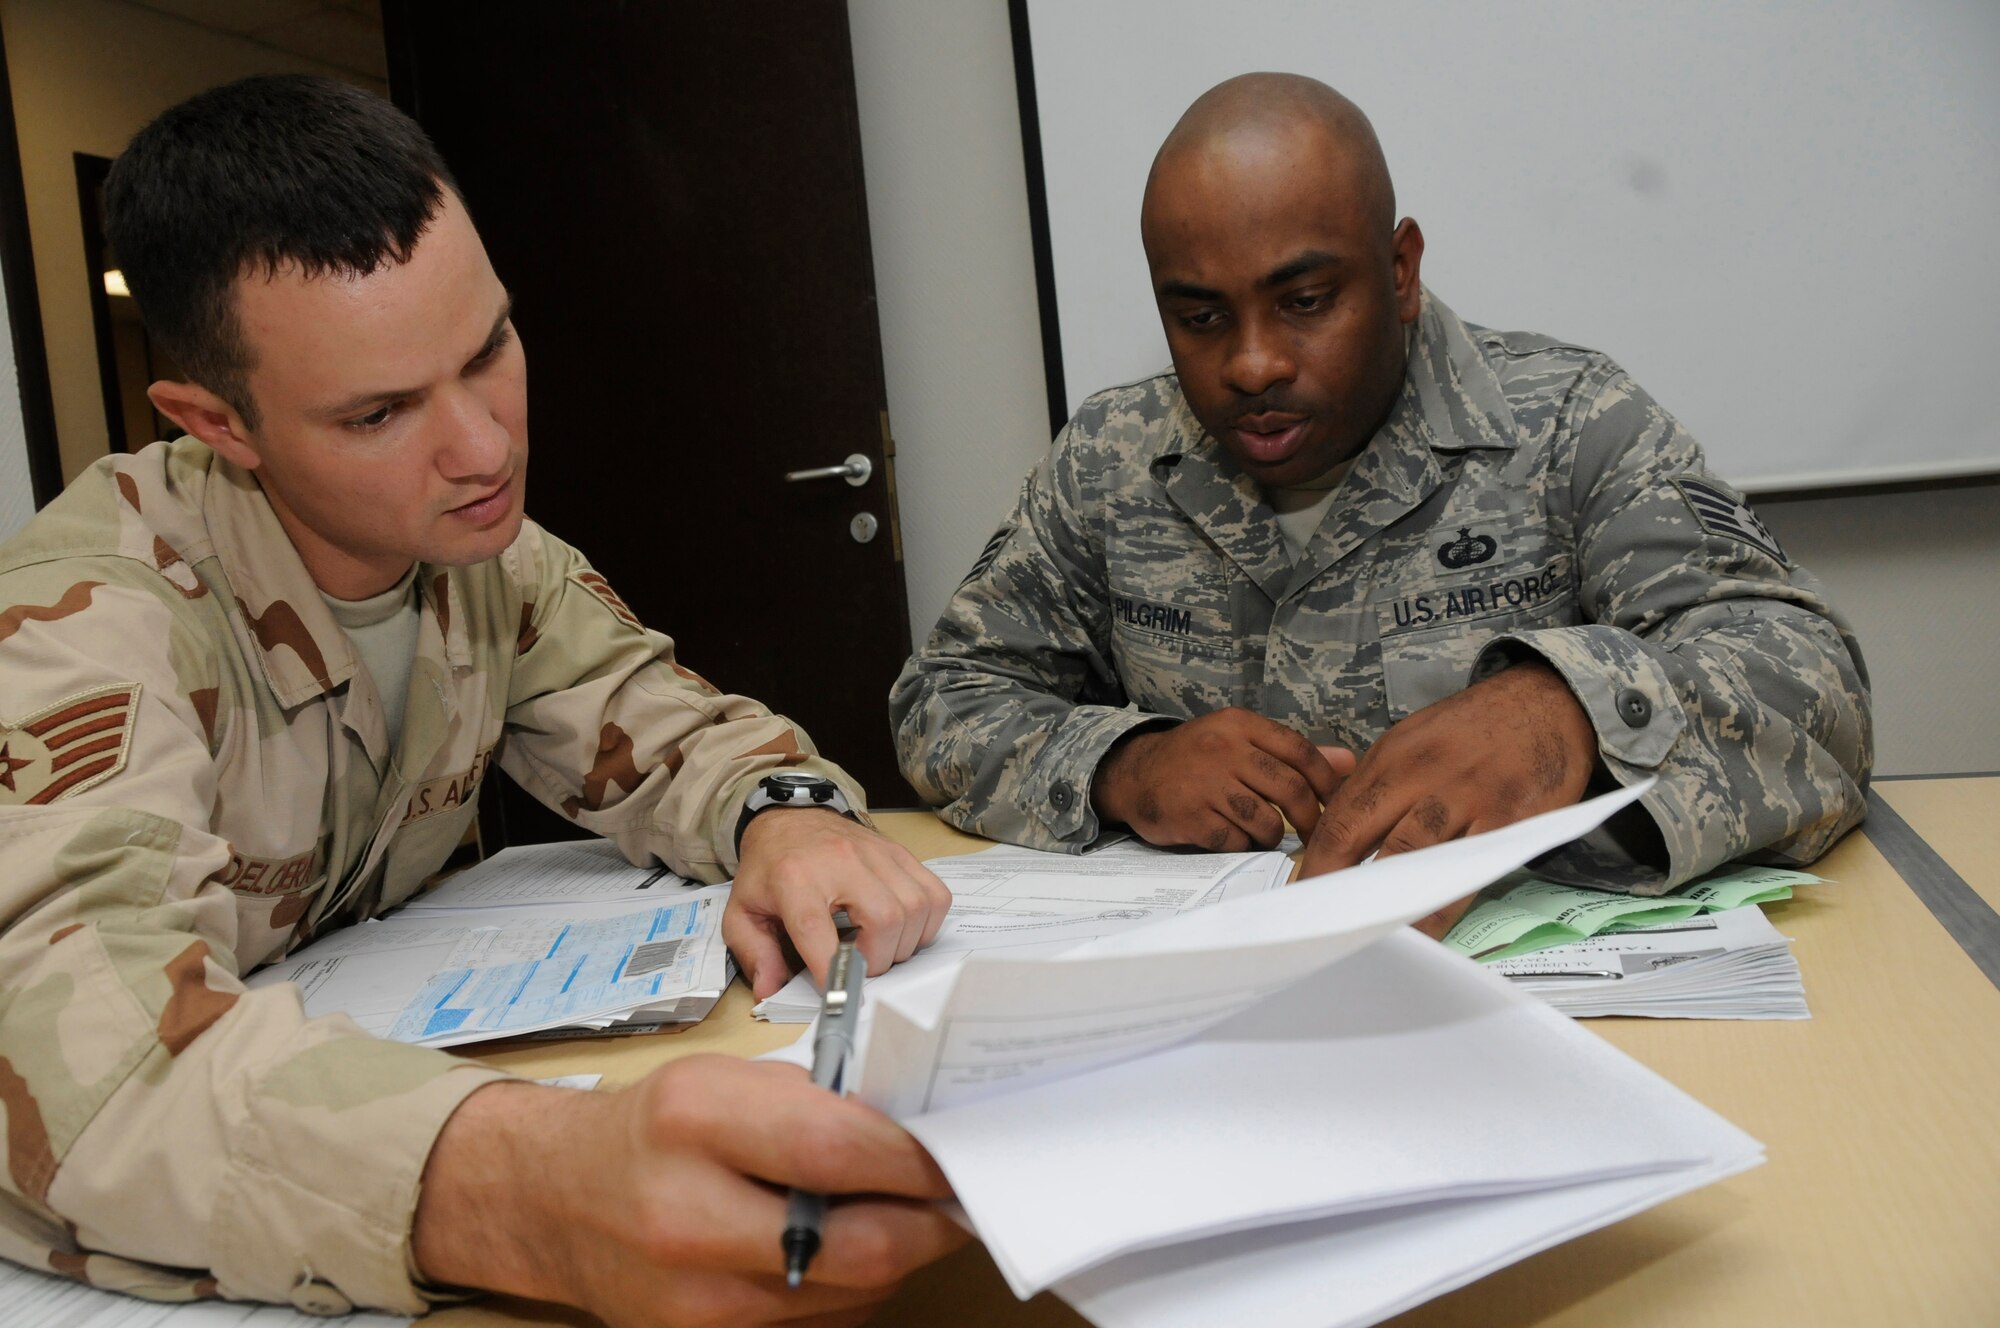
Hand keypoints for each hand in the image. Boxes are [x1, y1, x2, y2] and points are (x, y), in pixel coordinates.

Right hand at [413, 1056, 968, 1327]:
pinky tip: (855, 1247)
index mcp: (697, 1121)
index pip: (840, 1149)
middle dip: (930, 1221)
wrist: (554, 1199)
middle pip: (858, 1245)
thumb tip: (922, 1130)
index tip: (964, 1146)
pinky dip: (854, 1286)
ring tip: (913, 1213)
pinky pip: (820, 1322)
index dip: (918, 1157)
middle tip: (967, 1192)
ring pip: (850, 1293)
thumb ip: (819, 1102)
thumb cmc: (655, 1126)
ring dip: (899, 1255)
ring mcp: (696, 1299)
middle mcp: (690, 1216)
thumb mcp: (725, 1079)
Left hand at [729, 809, 951, 997]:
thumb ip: (754, 954)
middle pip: (883, 920)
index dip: (830, 968)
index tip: (834, 992)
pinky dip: (926, 922)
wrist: (791, 818)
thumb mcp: (742, 912)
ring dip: (902, 944)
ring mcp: (877, 854)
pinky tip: (902, 929)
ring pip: (914, 909)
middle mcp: (841, 861)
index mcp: (795, 878)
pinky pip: (934, 895)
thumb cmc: (769, 870)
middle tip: (859, 965)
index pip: (816, 929)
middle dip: (877, 960)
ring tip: (878, 948)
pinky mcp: (900, 853)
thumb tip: (772, 991)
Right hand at [1091, 708, 1355, 850]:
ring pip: (1266, 820)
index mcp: (1239, 725)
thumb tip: (1348, 762)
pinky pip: (1235, 839)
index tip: (1335, 802)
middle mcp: (1223, 749)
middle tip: (1313, 833)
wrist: (1134, 775)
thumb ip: (1290, 752)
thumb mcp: (1238, 741)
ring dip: (1274, 835)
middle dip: (1310, 817)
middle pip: (1290, 789)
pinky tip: (1234, 836)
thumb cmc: (1195, 760)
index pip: (1299, 751)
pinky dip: (1242, 844)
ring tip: (1265, 834)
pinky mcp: (1190, 817)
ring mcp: (1205, 784)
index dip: (1326, 781)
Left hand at [1301, 661, 1597, 936]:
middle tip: (1315, 925)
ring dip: (1379, 901)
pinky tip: (1421, 933)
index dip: (1313, 860)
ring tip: (1358, 937)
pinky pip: (1466, 873)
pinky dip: (1440, 908)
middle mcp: (1421, 772)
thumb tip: (1334, 832)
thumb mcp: (1416, 740)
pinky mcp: (1509, 819)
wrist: (1550, 702)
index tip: (1299, 894)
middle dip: (1330, 884)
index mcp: (1392, 755)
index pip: (1337, 815)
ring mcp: (1466, 795)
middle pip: (1359, 834)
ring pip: (1408, 856)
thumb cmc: (1477, 730)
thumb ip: (1378, 784)